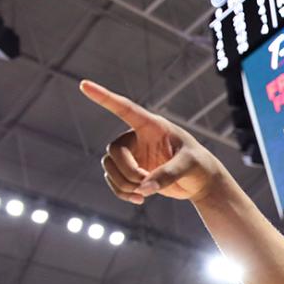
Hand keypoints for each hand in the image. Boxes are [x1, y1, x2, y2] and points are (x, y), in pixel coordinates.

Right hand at [78, 80, 226, 203]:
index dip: (104, 97)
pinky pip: (114, 181)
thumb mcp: (189, 166)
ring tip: (144, 194)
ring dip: (123, 184)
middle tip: (145, 183)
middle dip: (126, 171)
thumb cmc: (199, 165)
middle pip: (114, 150)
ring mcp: (133, 155)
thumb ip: (168, 174)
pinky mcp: (131, 171)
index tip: (84, 84)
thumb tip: (144, 188)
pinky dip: (122, 192)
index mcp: (152, 126)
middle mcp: (138, 137)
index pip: (125, 108)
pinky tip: (139, 199)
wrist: (199, 181)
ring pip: (109, 166)